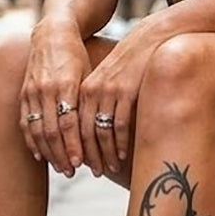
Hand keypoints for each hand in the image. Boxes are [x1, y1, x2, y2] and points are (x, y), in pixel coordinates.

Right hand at [19, 19, 89, 176]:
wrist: (53, 33)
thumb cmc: (78, 56)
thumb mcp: (90, 74)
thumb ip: (91, 100)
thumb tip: (106, 130)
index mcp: (67, 84)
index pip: (69, 122)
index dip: (73, 145)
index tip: (81, 163)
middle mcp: (47, 88)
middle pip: (51, 130)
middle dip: (62, 154)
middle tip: (72, 172)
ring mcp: (32, 91)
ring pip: (37, 129)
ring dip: (48, 152)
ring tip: (60, 168)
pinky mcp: (24, 92)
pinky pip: (25, 122)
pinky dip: (31, 141)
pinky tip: (40, 156)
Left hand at [77, 25, 159, 176]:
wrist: (146, 42)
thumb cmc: (124, 66)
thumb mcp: (102, 82)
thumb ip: (92, 103)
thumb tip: (86, 133)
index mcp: (80, 89)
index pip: (68, 125)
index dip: (68, 147)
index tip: (71, 165)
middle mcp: (91, 91)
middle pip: (81, 132)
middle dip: (85, 156)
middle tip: (91, 173)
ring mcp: (108, 92)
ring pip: (100, 131)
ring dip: (104, 154)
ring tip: (108, 168)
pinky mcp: (126, 92)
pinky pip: (120, 124)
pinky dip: (120, 143)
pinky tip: (122, 155)